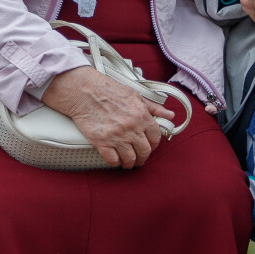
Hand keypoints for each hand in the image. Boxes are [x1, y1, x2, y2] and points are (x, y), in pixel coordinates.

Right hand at [41, 65, 174, 169]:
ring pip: (130, 158)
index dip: (154, 145)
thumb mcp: (135, 95)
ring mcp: (117, 136)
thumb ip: (154, 108)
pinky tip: (115, 160)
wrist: (84, 91)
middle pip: (144, 151)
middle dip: (143, 157)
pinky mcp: (101, 142)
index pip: (155, 137)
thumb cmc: (108, 90)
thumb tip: (170, 115)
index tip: (149, 146)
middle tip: (139, 159)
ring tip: (127, 162)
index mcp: (142, 115)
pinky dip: (115, 162)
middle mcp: (132, 128)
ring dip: (130, 163)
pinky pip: (112, 160)